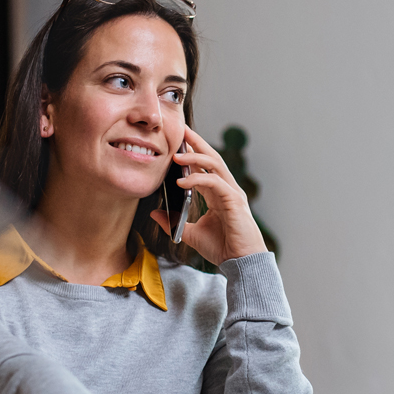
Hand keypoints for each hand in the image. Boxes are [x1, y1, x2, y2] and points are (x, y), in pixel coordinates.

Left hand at [150, 126, 267, 265]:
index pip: (205, 166)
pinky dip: (198, 179)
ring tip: (177, 154)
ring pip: (215, 165)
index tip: (178, 141)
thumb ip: (174, 222)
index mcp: (218, 194)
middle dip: (197, 143)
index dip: (192, 153)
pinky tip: (182, 181)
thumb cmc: (222, 248)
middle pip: (212, 158)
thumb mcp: (190, 233)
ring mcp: (232, 193)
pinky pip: (215, 183)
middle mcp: (227, 189)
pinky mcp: (234, 201)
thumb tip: (154, 213)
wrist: (240, 263)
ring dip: (196, 157)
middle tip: (182, 130)